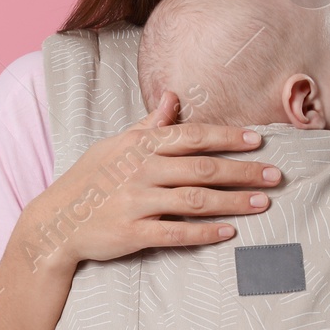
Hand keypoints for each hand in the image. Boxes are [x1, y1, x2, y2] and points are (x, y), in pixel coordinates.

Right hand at [27, 89, 281, 269]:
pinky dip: (204, 232)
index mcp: (140, 145)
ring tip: (262, 204)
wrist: (55, 221)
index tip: (258, 140)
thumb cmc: (89, 180)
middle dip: (243, 172)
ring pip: (195, 201)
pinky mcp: (132, 233)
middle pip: (202, 169)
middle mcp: (141, 170)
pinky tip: (229, 232)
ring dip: (233, 202)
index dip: (228, 137)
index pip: (192, 136)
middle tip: (274, 176)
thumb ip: (148, 124)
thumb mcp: (115, 145)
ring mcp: (136, 202)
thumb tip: (172, 96)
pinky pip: (176, 233)